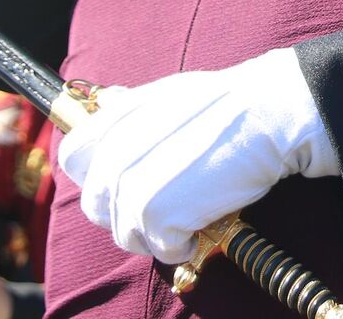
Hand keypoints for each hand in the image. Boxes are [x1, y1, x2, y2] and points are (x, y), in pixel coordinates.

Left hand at [59, 48, 333, 262]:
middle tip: (167, 201)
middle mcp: (113, 156)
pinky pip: (159, 249)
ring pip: (126, 234)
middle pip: (97, 205)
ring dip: (155, 231)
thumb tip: (106, 108)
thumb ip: (130, 110)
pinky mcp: (157, 216)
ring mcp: (132, 188)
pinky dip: (182, 245)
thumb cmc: (227, 102)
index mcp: (113, 122)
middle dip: (126, 210)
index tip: (126, 177)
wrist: (268, 113)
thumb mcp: (167, 93)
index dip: (97, 172)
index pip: (74, 158)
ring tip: (189, 211)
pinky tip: (204, 222)